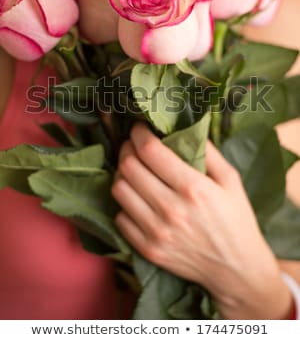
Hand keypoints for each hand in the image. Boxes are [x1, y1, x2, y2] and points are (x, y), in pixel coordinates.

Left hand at [112, 123, 292, 318]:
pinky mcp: (148, 249)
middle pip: (129, 167)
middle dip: (127, 149)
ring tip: (134, 170)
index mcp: (193, 188)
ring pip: (119, 190)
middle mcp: (171, 209)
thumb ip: (208, 151)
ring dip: (123, 174)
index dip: (139, 134)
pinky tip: (138, 198)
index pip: (150, 151)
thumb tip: (185, 128)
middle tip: (133, 146)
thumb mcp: (231, 180)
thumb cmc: (236, 220)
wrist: (237, 270)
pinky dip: (125, 203)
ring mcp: (156, 232)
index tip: (139, 128)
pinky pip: (120, 217)